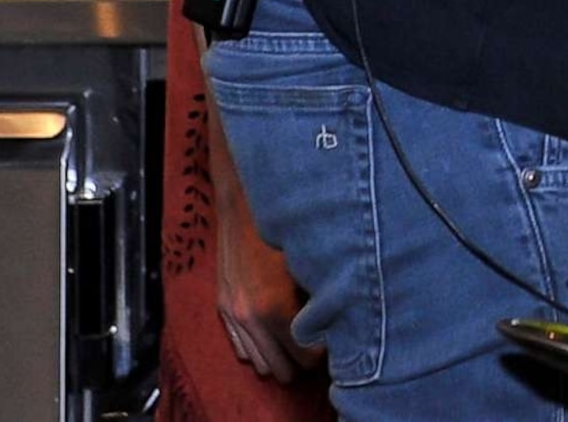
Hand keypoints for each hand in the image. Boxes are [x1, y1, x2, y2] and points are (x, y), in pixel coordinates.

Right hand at [209, 119, 317, 383]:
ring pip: (259, 363)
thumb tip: (344, 319)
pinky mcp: (223, 306)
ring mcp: (233, 313)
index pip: (305, 356)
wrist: (242, 199)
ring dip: (281, 357)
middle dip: (304, 360)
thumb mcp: (311, 260)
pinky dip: (259, 349)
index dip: (325, 353)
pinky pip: (240, 349)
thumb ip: (322, 296)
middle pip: (281, 368)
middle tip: (323, 343)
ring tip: (302, 340)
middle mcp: (249, 317)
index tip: (339, 341)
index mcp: (274, 307)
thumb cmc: (284, 224)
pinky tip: (277, 333)